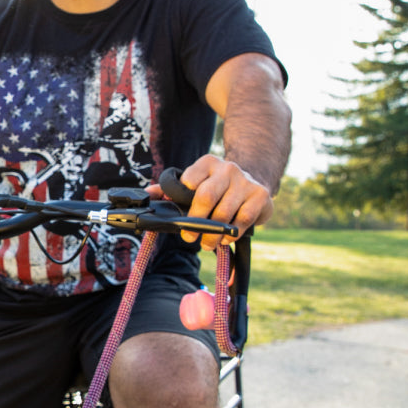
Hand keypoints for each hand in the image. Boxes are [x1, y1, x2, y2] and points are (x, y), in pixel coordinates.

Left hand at [149, 154, 273, 248]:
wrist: (254, 178)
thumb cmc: (216, 185)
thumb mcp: (195, 181)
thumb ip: (171, 189)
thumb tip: (147, 195)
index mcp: (207, 163)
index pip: (189, 180)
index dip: (182, 199)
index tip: (180, 216)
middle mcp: (227, 169)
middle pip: (206, 196)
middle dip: (194, 222)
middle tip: (189, 238)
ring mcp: (245, 181)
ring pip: (224, 212)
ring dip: (212, 234)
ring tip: (207, 244)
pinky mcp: (261, 195)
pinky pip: (243, 219)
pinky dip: (232, 233)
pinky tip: (225, 239)